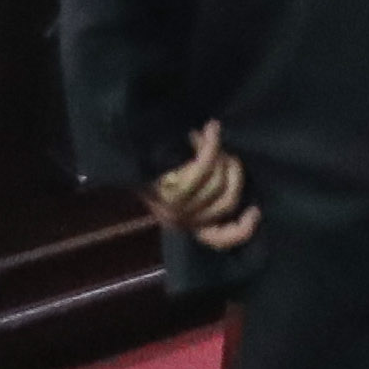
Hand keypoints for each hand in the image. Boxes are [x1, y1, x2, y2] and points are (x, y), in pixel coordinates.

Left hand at [144, 121, 255, 250]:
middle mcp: (183, 220)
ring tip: (209, 136)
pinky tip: (212, 128)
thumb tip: (228, 175)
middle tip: (225, 151)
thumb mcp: (173, 188)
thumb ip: (201, 191)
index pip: (221, 239)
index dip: (242, 229)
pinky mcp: (173, 190)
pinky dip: (211, 145)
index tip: (255, 210)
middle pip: (227, 201)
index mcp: (185, 224)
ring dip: (220, 155)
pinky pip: (205, 167)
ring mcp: (178, 207)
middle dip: (233, 172)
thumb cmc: (146, 167)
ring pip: (219, 182)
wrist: (114, 152)